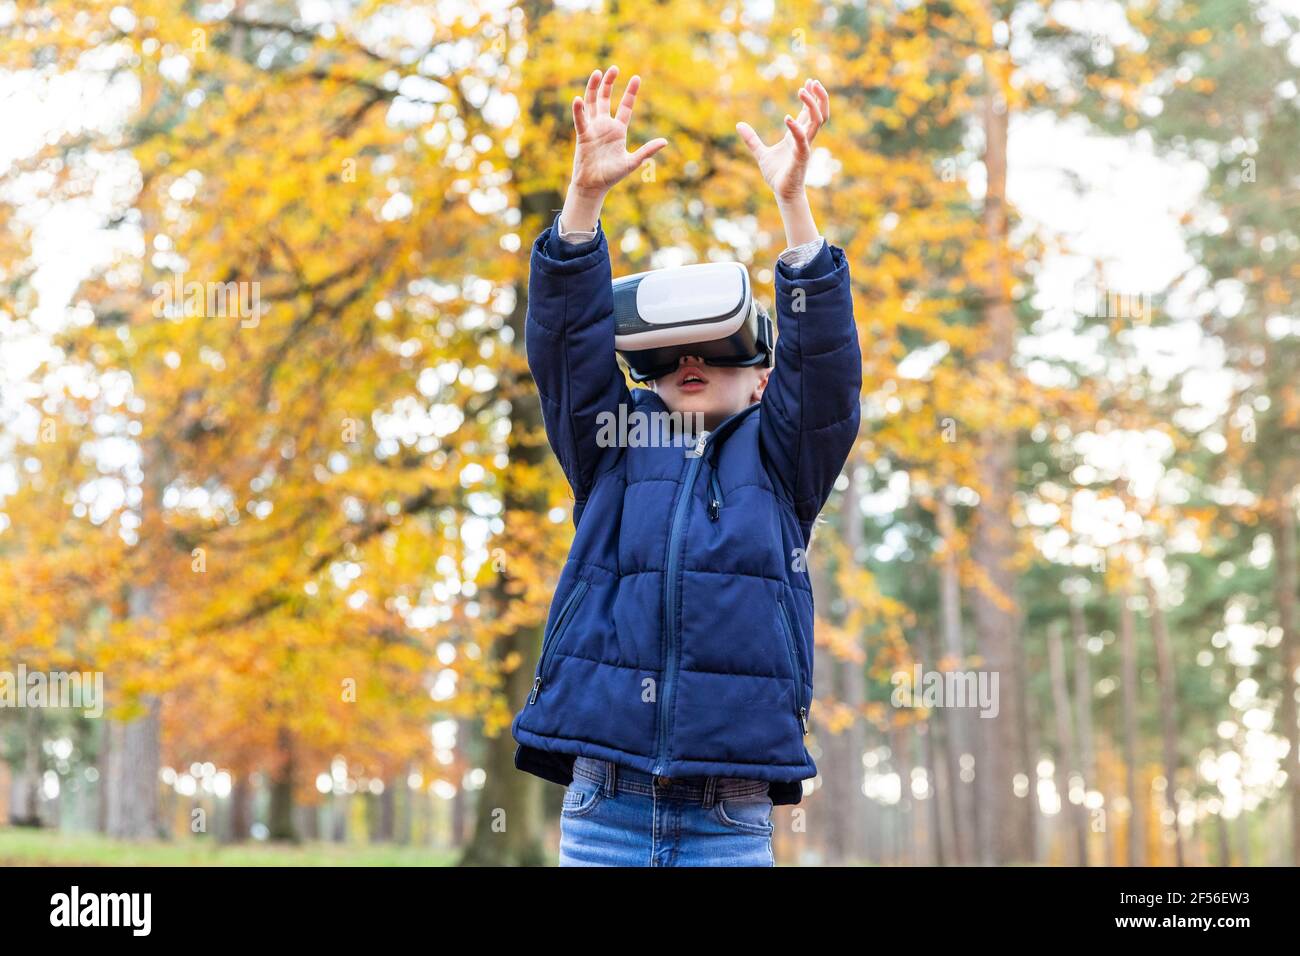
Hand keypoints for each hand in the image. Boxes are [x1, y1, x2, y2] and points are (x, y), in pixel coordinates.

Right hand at [569, 65, 667, 198]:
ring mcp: (593, 128)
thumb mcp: (633, 162)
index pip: (625, 107)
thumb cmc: (612, 175)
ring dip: (593, 88)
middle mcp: (605, 125)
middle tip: (614, 68)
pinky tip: (578, 99)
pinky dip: (578, 110)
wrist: (594, 186)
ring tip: (597, 73)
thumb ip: (647, 151)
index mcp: (618, 130)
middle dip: (609, 83)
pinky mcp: (582, 135)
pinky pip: (580, 120)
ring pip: (592, 103)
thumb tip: (665, 141)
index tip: (636, 78)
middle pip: (605, 99)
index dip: (630, 92)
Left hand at [735, 78, 828, 203]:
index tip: (809, 81)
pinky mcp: (801, 157)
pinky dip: (796, 128)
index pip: (809, 113)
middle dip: (819, 97)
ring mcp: (805, 147)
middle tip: (813, 81)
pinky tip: (787, 118)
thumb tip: (739, 125)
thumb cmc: (776, 175)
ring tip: (803, 91)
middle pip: (819, 114)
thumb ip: (752, 140)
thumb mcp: (761, 153)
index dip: (810, 97)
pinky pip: (802, 140)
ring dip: (812, 105)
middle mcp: (805, 139)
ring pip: (817, 122)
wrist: (782, 194)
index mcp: (797, 136)